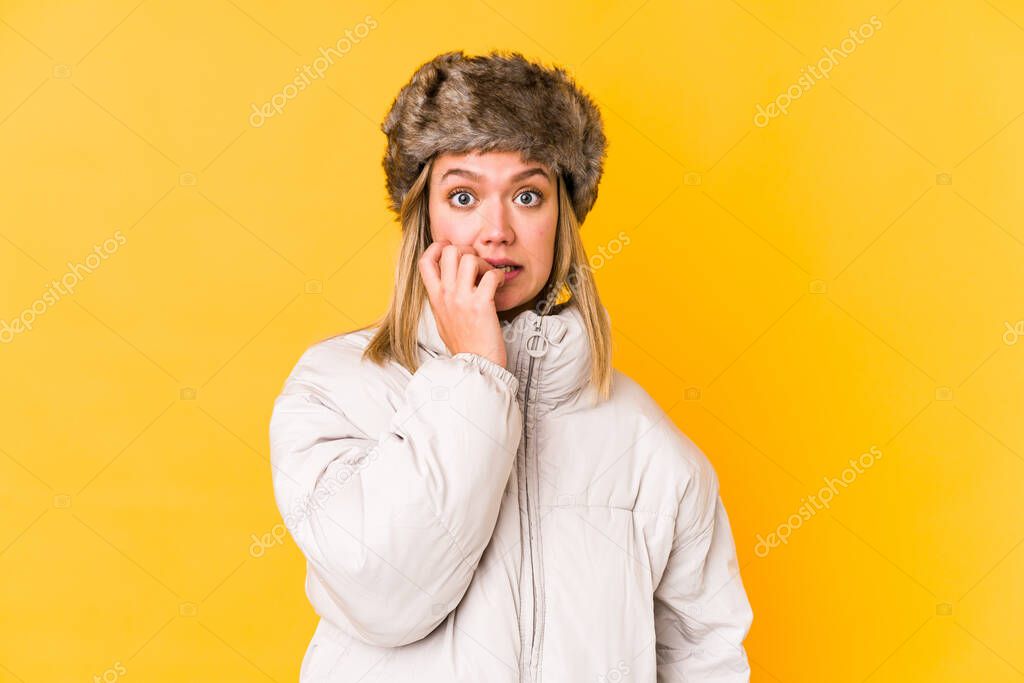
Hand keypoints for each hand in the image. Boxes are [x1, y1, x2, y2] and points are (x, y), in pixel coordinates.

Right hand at [417, 240, 507, 369]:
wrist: (475, 366)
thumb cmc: (463, 344)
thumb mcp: (442, 320)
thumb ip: (442, 300)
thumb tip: (446, 284)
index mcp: (434, 297)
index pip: (425, 261)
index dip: (437, 248)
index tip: (451, 250)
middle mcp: (445, 295)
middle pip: (449, 251)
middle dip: (466, 250)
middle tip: (476, 264)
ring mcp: (462, 299)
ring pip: (469, 258)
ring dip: (483, 262)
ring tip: (488, 275)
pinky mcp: (481, 305)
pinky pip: (491, 275)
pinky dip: (498, 276)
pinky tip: (499, 286)